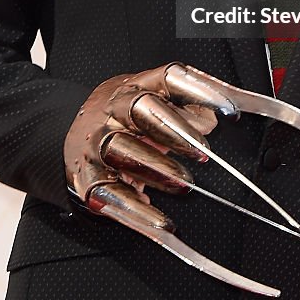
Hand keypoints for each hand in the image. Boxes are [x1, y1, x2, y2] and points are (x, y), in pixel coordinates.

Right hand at [63, 62, 299, 293]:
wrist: (70, 136)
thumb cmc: (126, 119)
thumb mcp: (155, 103)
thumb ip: (191, 107)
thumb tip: (219, 117)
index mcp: (135, 85)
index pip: (169, 78)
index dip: (200, 91)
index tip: (230, 110)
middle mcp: (112, 108)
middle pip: (139, 108)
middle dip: (173, 128)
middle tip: (204, 152)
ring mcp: (95, 141)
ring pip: (119, 148)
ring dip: (154, 167)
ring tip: (185, 185)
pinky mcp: (84, 177)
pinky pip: (106, 192)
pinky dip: (134, 210)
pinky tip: (159, 222)